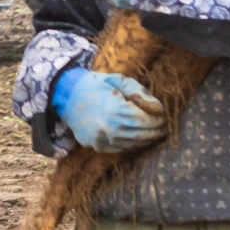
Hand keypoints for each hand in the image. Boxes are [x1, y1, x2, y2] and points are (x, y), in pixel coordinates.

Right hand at [52, 67, 167, 152]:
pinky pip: (120, 149)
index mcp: (116, 109)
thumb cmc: (95, 84)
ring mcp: (101, 139)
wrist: (65, 94)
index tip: (164, 116)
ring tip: (153, 133)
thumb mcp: (119, 80)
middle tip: (163, 127)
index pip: (146, 121)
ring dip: (146, 140)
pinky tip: (137, 138)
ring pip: (132, 145)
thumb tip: (159, 108)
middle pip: (141, 135)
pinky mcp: (96, 145)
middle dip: (155, 132)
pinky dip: (132, 145)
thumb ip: (140, 93)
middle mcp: (109, 128)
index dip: (158, 120)